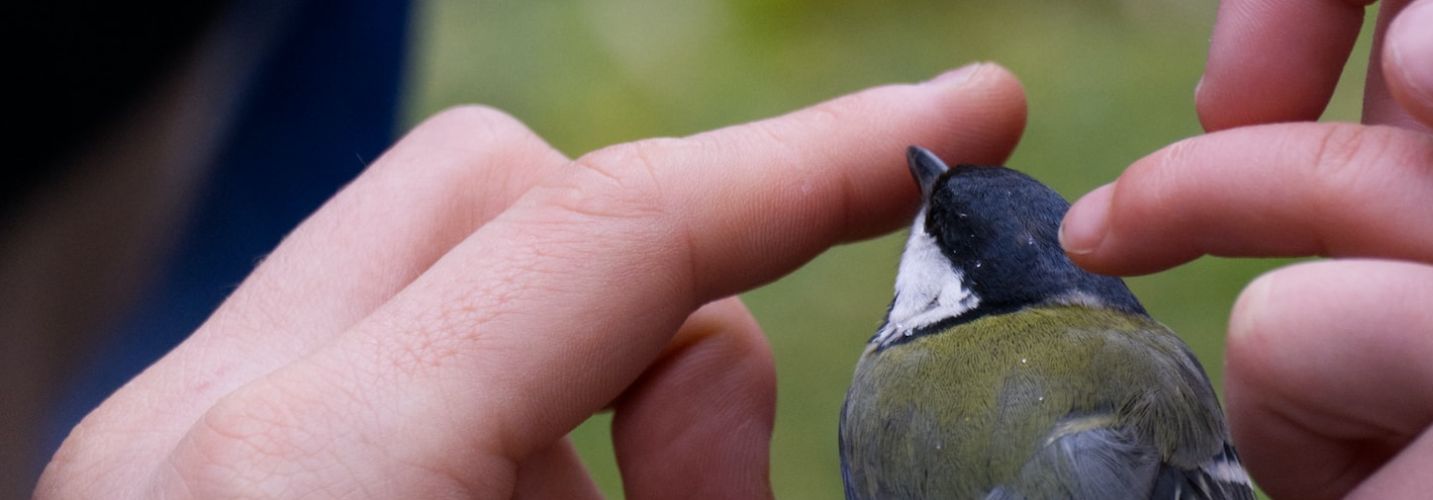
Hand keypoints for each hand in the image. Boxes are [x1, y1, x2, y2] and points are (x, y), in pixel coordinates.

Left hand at [37, 63, 1025, 498]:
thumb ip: (706, 482)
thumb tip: (719, 379)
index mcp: (325, 469)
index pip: (615, 228)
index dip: (822, 158)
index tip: (967, 107)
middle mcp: (212, 420)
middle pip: (499, 184)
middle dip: (659, 293)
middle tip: (703, 491)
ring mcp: (166, 444)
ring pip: (432, 267)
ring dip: (569, 388)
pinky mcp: (164, 480)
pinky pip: (368, 358)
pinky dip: (481, 423)